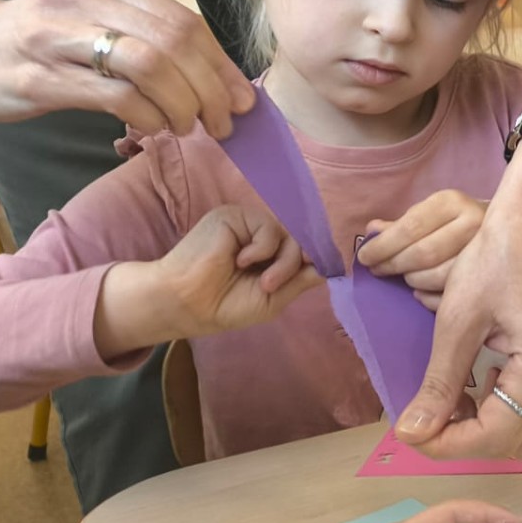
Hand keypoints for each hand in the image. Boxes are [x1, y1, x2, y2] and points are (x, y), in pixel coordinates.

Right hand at [0, 0, 254, 135]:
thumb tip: (221, 80)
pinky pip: (116, 96)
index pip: (182, 19)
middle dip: (210, 88)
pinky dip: (150, 116)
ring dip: (184, 103)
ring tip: (190, 126)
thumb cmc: (41, 42)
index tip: (241, 97)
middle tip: (222, 121)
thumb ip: (149, 38)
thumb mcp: (94, 21)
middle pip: (174, 41)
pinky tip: (156, 128)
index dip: (220, 63)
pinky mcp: (40, 77)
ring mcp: (57, 36)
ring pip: (151, 65)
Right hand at [144, 205, 319, 338]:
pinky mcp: (235, 216)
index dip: (317, 257)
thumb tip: (333, 268)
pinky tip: (240, 262)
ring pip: (289, 235)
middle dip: (298, 264)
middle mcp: (262, 236)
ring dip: (283, 263)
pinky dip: (262, 249)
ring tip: (262, 283)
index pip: (304, 247)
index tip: (327, 270)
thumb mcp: (273, 298)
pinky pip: (267, 228)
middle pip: (301, 240)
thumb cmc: (225, 306)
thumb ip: (301, 280)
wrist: (188, 304)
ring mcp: (249, 225)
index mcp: (270, 254)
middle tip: (274, 286)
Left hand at [358, 190, 488, 310]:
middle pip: (423, 254)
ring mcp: (486, 250)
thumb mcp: (430, 214)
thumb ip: (401, 224)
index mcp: (452, 202)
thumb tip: (371, 230)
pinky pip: (453, 295)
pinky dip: (429, 297)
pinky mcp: (493, 275)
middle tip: (379, 271)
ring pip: (439, 277)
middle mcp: (473, 222)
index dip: (382, 247)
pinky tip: (421, 292)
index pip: (410, 227)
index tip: (364, 258)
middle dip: (394, 265)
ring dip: (413, 281)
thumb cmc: (458, 220)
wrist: (512, 227)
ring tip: (405, 278)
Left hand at [396, 123, 521, 459]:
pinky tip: (468, 387)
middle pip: (515, 442)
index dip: (446, 444)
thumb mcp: (458, 319)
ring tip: (445, 407)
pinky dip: (496, 408)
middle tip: (423, 422)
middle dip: (465, 441)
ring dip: (482, 429)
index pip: (494, 436)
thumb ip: (438, 382)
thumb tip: (410, 432)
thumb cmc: (497, 255)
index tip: (407, 432)